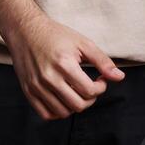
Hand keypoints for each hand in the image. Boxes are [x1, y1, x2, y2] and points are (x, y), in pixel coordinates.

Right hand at [3, 11, 124, 120]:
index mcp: (64, 64)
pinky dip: (57, 112)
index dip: (101, 87)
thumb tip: (119, 77)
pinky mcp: (28, 91)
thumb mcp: (82, 43)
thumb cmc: (55, 35)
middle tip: (90, 87)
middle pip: (78, 105)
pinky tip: (63, 98)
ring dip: (75, 105)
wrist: (25, 30)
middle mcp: (49, 78)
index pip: (90, 91)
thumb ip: (102, 61)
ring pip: (63, 112)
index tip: (100, 79)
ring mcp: (37, 86)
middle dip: (90, 99)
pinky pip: (46, 114)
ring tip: (77, 92)